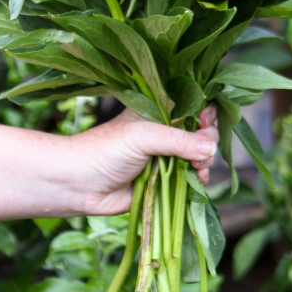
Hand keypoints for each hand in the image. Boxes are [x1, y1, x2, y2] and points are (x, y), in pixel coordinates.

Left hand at [70, 106, 218, 214]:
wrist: (79, 184)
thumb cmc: (105, 150)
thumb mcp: (143, 136)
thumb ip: (178, 140)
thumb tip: (211, 148)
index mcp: (158, 113)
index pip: (192, 107)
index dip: (204, 113)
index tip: (206, 122)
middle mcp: (164, 133)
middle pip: (201, 132)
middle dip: (207, 141)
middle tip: (200, 152)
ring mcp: (165, 157)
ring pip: (200, 156)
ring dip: (205, 162)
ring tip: (198, 168)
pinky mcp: (165, 182)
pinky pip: (191, 178)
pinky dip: (199, 179)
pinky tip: (198, 180)